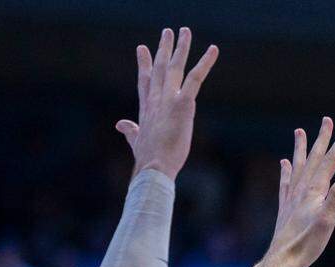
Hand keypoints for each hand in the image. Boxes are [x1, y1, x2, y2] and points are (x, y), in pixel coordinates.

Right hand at [115, 28, 218, 180]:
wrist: (154, 167)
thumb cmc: (147, 160)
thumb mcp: (136, 142)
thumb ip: (130, 131)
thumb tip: (120, 124)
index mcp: (147, 109)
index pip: (145, 81)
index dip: (145, 64)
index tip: (143, 48)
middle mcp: (156, 100)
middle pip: (160, 68)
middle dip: (163, 48)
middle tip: (167, 32)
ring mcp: (169, 99)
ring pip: (175, 67)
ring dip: (181, 47)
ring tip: (185, 31)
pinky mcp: (183, 104)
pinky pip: (196, 78)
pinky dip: (205, 62)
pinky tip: (213, 49)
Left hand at [267, 117, 334, 266]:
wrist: (283, 260)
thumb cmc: (307, 244)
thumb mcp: (328, 221)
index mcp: (315, 191)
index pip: (330, 161)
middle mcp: (302, 190)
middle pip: (314, 159)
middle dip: (322, 139)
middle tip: (327, 120)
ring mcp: (292, 198)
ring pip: (297, 167)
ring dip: (301, 149)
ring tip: (300, 132)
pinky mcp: (285, 209)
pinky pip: (286, 183)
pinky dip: (286, 171)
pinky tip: (284, 164)